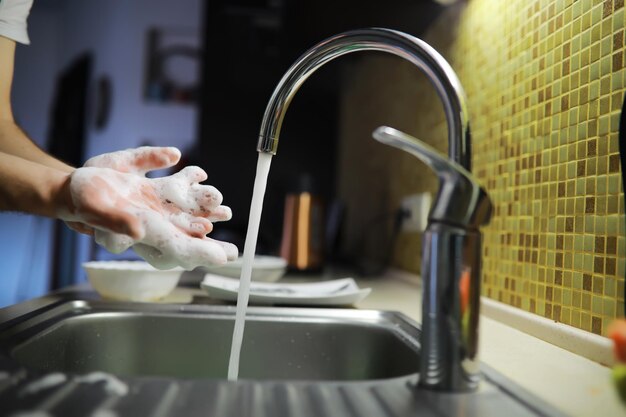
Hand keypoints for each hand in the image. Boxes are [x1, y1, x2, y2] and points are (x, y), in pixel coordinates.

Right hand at [59, 147, 237, 268]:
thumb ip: (115, 222)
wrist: (73, 190)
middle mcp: (155, 221)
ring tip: (225, 209)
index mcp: (144, 229)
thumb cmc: (80, 201)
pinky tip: (201, 175)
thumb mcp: (93, 209)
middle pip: (189, 236)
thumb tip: (137, 232)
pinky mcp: (153, 191)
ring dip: (207, 209)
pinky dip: (190, 181)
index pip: (177, 247)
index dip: (200, 253)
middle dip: (211, 245)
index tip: (222, 258)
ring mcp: (156, 206)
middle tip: (233, 253)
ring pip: (188, 211)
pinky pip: (176, 188)